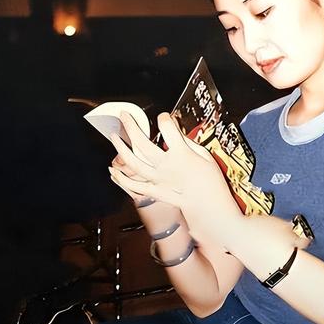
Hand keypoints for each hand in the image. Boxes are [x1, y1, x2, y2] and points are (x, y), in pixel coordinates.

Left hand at [109, 111, 241, 245]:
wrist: (209, 207)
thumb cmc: (210, 182)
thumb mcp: (205, 156)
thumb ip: (188, 142)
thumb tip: (175, 132)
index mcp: (182, 154)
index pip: (167, 128)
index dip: (164, 118)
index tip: (163, 117)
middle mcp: (166, 166)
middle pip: (142, 143)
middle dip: (131, 126)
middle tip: (124, 116)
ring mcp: (158, 179)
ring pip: (133, 162)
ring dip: (120, 148)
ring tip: (114, 137)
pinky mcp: (154, 191)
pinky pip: (133, 185)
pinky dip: (121, 178)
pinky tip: (112, 171)